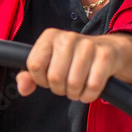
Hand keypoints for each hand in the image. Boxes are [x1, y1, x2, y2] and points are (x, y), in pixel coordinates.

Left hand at [16, 29, 131, 102]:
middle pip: (54, 77)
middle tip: (65, 86)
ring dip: (74, 93)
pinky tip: (88, 91)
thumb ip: (29, 76)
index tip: (48, 78)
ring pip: (73, 83)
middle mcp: (68, 37)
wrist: (108, 50)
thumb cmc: (71, 60)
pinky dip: (88, 95)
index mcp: (50, 36)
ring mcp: (88, 45)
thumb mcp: (47, 64)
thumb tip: (23, 88)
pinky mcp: (105, 56)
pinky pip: (92, 86)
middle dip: (58, 89)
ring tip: (76, 88)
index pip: (34, 65)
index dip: (40, 79)